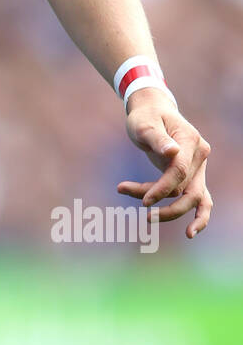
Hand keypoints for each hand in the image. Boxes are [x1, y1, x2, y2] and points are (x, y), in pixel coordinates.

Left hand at [116, 89, 211, 238]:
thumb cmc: (145, 117)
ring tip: (152, 222)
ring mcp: (199, 168)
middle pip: (188, 189)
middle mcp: (200, 156)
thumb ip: (157, 138)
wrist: (153, 112)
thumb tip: (172, 152)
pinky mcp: (192, 176)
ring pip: (192, 198)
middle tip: (144, 213)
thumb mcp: (144, 124)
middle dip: (167, 205)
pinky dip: (196, 216)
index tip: (143, 201)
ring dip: (172, 211)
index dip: (162, 188)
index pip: (179, 171)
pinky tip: (190, 233)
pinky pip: (198, 199)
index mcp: (191, 141)